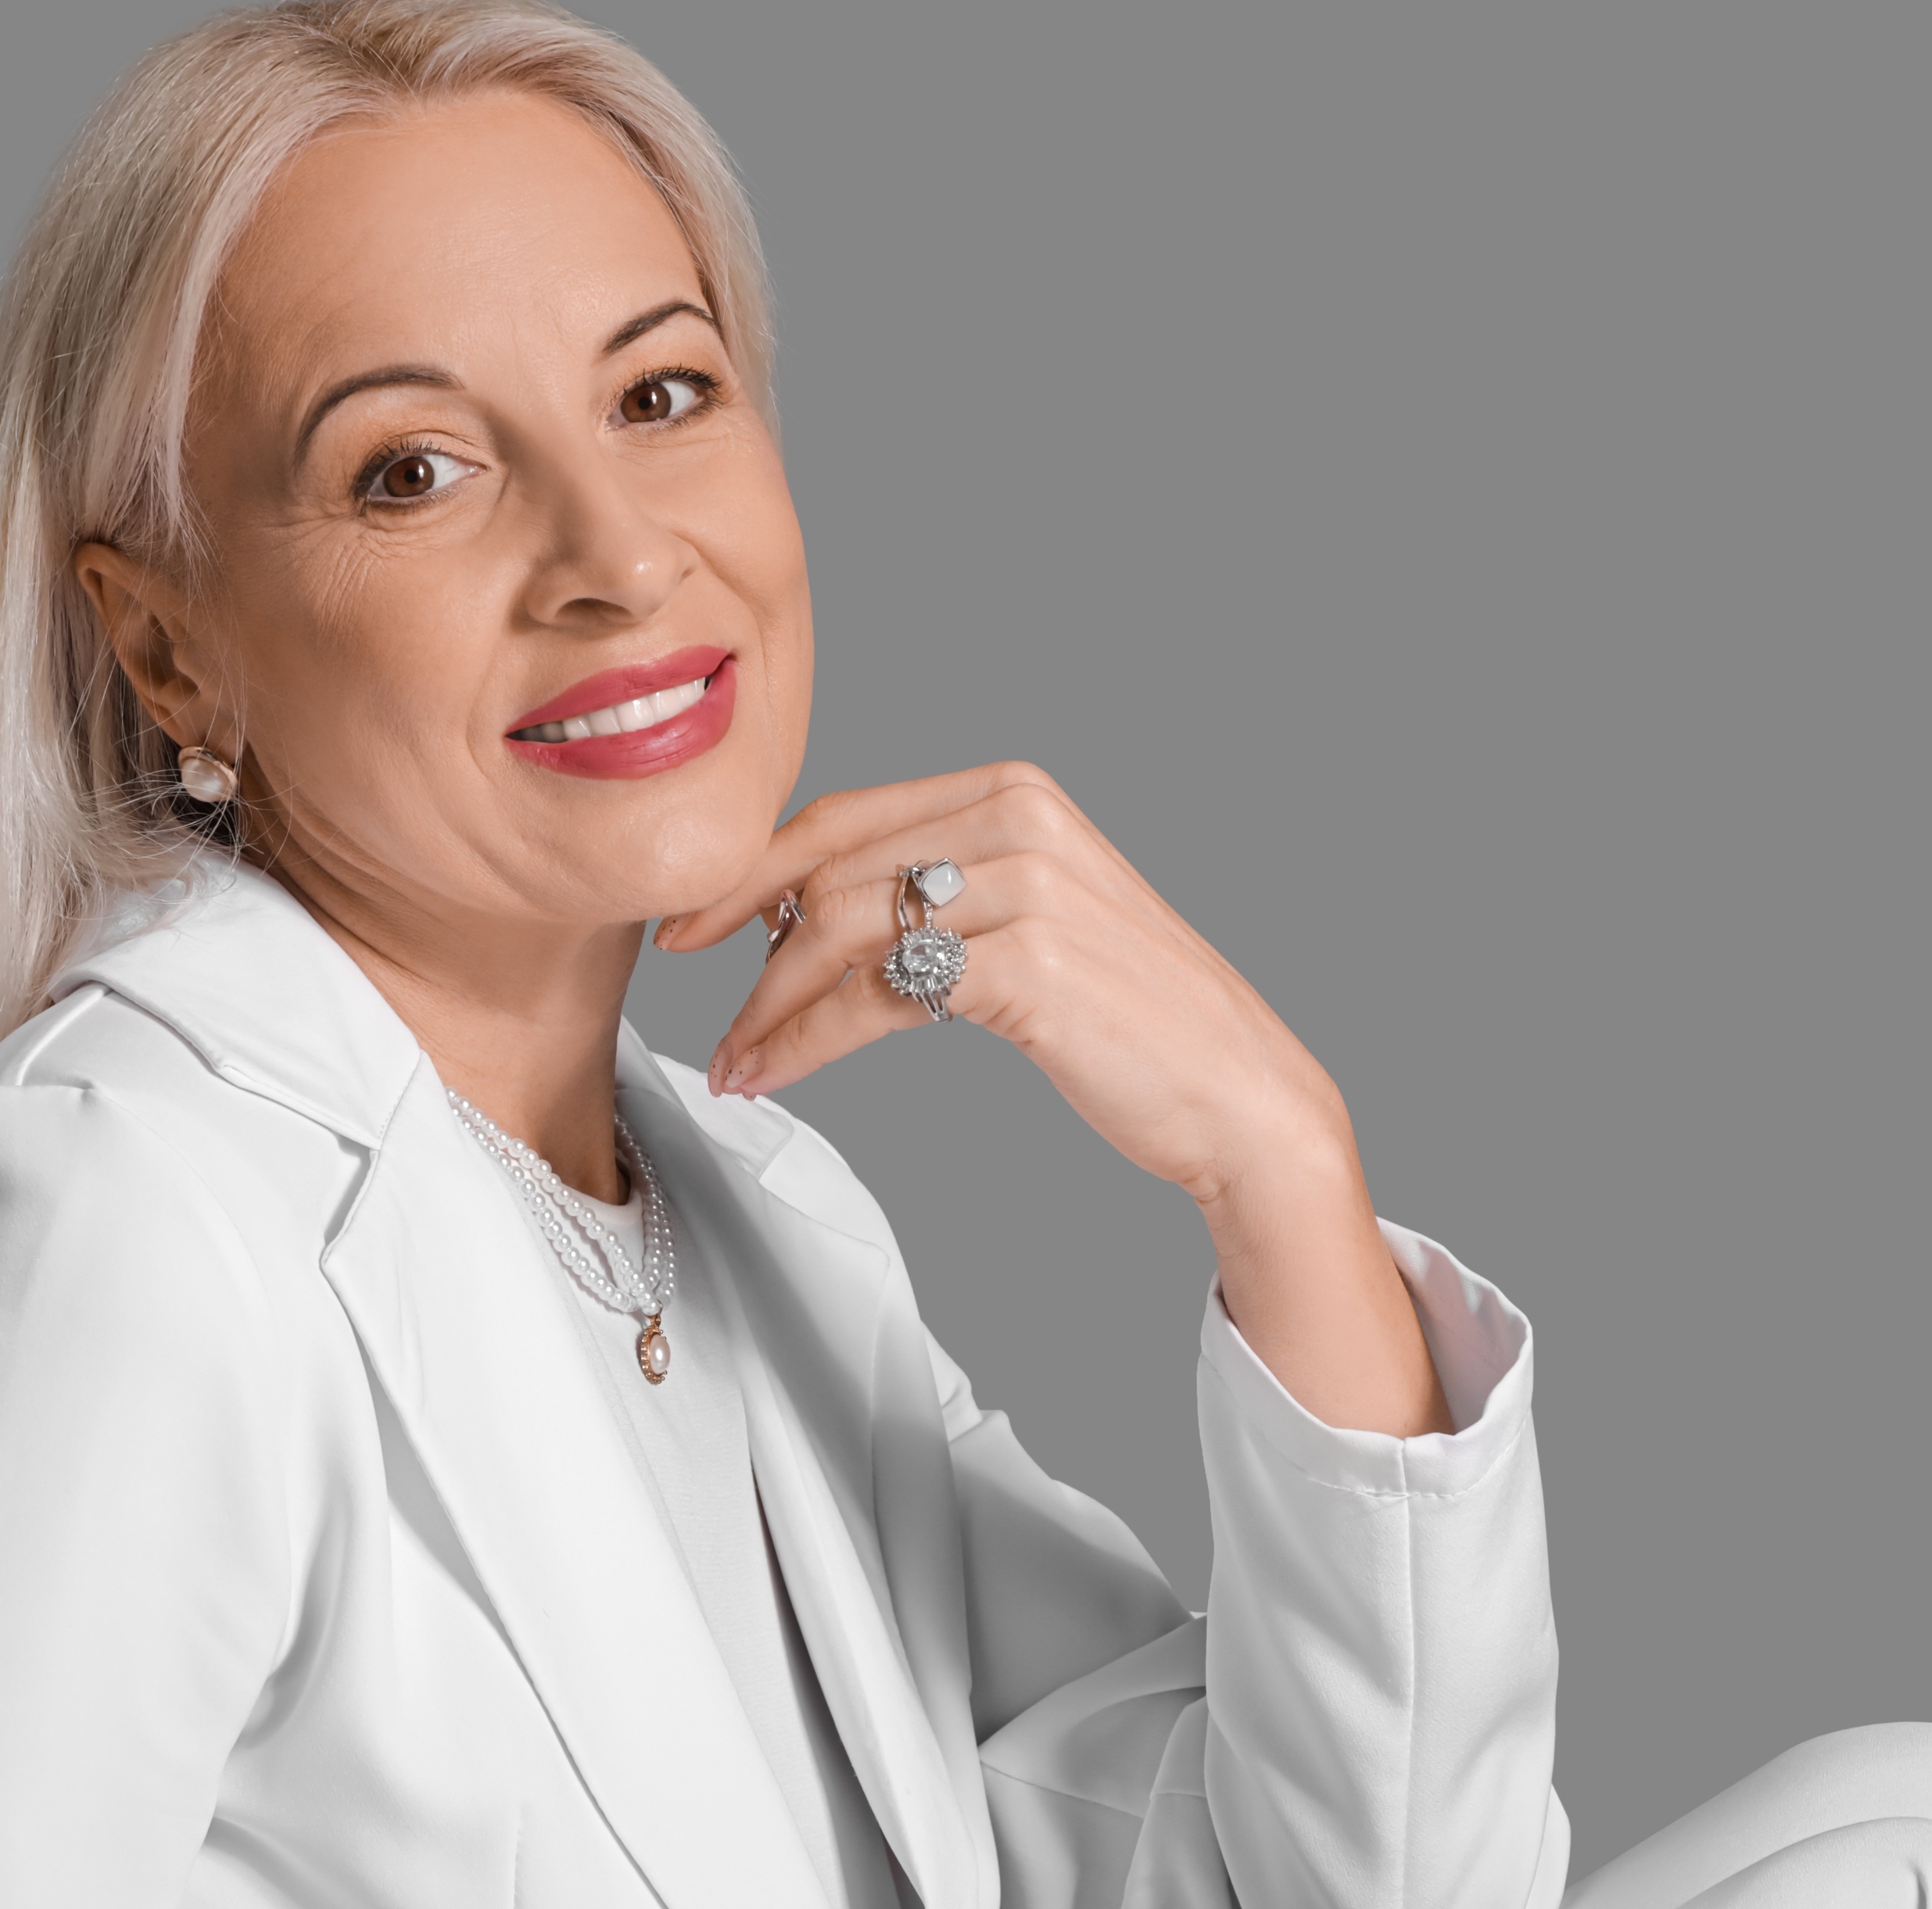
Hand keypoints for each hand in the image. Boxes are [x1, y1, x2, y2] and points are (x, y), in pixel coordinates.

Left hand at [659, 763, 1452, 1436]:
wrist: (1238, 1094)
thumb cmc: (1127, 1019)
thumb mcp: (1027, 921)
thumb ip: (935, 892)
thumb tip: (803, 915)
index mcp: (1011, 791)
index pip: (843, 815)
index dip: (753, 869)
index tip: (693, 920)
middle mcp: (1017, 819)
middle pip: (829, 870)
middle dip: (743, 937)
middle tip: (693, 995)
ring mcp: (1026, 888)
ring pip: (840, 933)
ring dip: (767, 1005)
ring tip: (735, 1059)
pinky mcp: (1025, 966)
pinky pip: (875, 999)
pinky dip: (805, 1041)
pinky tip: (773, 1073)